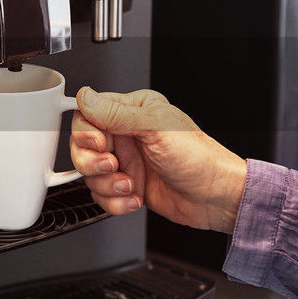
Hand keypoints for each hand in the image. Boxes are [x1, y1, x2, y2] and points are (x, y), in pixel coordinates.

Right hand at [68, 87, 246, 232]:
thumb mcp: (155, 128)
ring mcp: (126, 162)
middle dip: (92, 162)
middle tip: (114, 165)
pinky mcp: (126, 187)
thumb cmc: (199, 158)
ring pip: (89, 175)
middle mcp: (126, 135)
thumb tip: (86, 96)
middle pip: (82, 147)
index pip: (88, 115)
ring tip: (130, 185)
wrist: (215, 197)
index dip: (86, 132)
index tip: (100, 143)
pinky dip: (114, 202)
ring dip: (107, 185)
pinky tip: (135, 198)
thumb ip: (116, 113)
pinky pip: (102, 196)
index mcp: (132, 112)